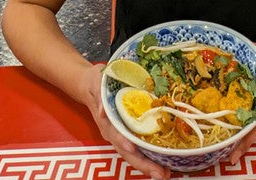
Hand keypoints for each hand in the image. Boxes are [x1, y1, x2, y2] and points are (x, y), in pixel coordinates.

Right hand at [80, 64, 170, 179]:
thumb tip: (102, 110)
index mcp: (106, 121)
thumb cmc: (96, 83)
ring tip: (165, 173)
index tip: (133, 149)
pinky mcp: (127, 133)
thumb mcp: (96, 83)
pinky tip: (164, 162)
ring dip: (148, 165)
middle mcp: (113, 132)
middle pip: (127, 152)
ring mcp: (120, 135)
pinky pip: (139, 147)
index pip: (116, 135)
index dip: (124, 143)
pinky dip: (150, 156)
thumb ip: (99, 95)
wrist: (89, 85)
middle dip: (143, 164)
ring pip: (133, 154)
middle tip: (160, 173)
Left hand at [228, 43, 255, 163]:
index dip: (247, 129)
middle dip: (241, 142)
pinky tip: (236, 144)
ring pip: (254, 130)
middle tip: (226, 155)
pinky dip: (247, 135)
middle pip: (253, 128)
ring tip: (226, 154)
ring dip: (242, 142)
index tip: (236, 138)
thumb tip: (223, 46)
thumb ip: (243, 52)